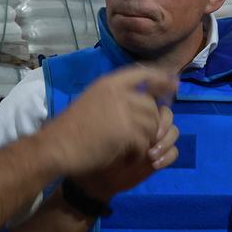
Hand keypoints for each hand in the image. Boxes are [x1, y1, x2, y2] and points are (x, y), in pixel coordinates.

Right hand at [42, 67, 176, 176]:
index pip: (144, 73)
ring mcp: (124, 111)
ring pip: (152, 124)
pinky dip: (138, 153)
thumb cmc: (70, 128)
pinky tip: (127, 158)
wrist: (56, 147)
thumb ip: (115, 98)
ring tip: (132, 149)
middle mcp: (119, 92)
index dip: (162, 78)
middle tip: (143, 138)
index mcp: (109, 83)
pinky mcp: (126, 132)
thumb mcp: (92, 101)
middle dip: (152, 123)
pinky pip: (144, 142)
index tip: (174, 84)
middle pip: (152, 105)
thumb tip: (141, 101)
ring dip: (145, 140)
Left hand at [75, 105, 178, 201]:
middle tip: (153, 137)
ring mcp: (153, 139)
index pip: (152, 98)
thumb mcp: (101, 125)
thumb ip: (119, 109)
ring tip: (151, 154)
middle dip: (162, 125)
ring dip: (166, 142)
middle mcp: (144, 122)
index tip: (147, 115)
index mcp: (132, 109)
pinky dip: (167, 156)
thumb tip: (131, 97)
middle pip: (166, 114)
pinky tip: (155, 164)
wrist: (95, 177)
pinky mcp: (158, 156)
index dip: (154, 105)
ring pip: (173, 132)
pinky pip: (174, 152)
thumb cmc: (93, 149)